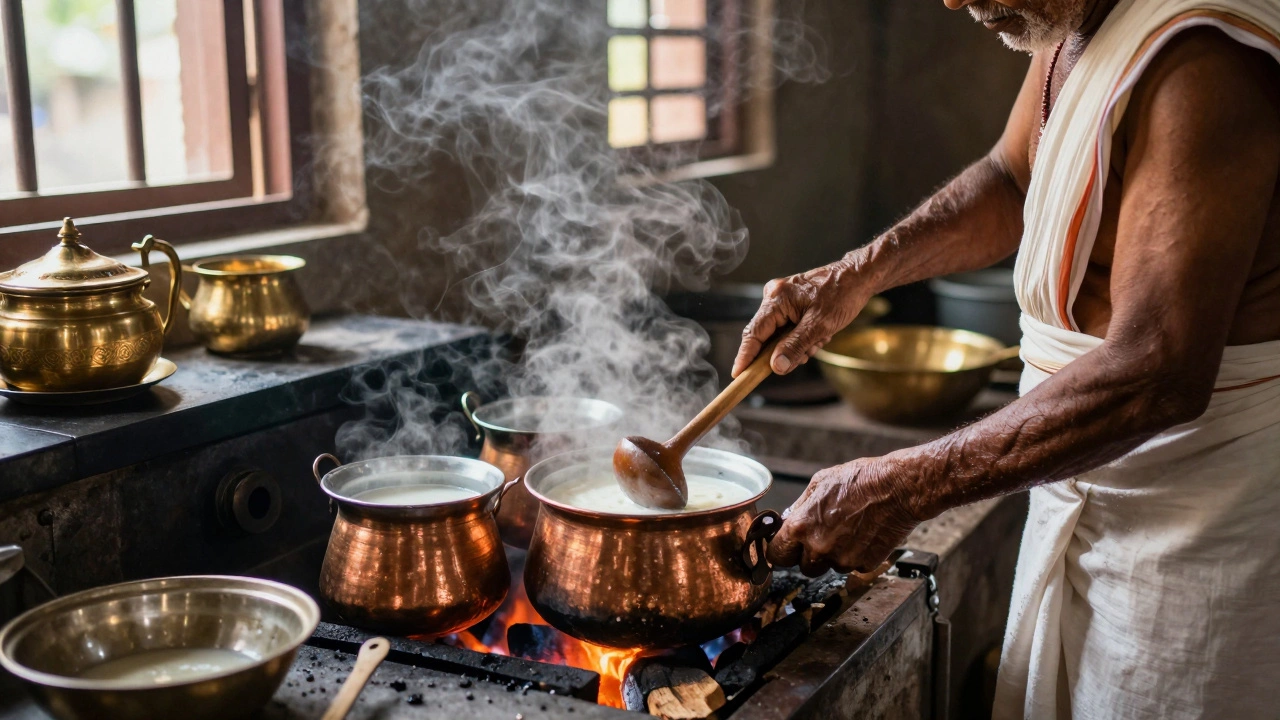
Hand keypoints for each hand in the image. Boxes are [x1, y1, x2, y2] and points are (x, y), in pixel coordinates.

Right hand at [733, 254, 875, 376]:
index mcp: (777, 299)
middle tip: (808, 353)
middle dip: (784, 351)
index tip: (739, 375)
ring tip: (819, 339)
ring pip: (778, 335)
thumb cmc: (842, 295)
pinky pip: (786, 328)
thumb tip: (775, 367)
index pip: (754, 333)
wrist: (858, 277)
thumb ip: (795, 346)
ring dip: (797, 345)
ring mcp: (781, 299)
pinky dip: (800, 337)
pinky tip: (818, 334)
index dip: (745, 356)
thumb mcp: (820, 326)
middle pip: (765, 337)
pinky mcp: (789, 302)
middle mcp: (774, 296)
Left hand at [766, 458, 923, 576]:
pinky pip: (854, 567)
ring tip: (849, 530)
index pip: (777, 554)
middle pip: (804, 567)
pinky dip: (857, 555)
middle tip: (825, 535)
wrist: (897, 488)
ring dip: (835, 555)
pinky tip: (865, 535)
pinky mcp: (864, 564)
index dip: (782, 551)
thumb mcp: (820, 483)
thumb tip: (787, 521)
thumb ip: (799, 507)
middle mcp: (818, 548)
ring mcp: (842, 559)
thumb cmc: (860, 480)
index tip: (787, 548)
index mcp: (801, 527)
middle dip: (810, 554)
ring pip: (830, 568)